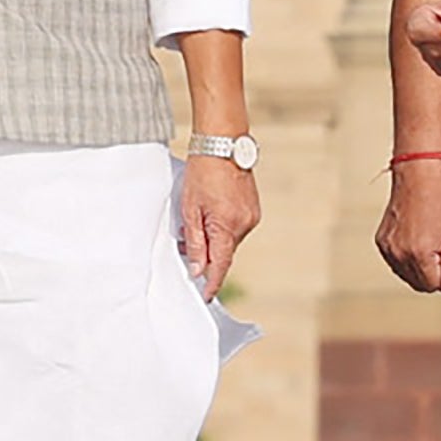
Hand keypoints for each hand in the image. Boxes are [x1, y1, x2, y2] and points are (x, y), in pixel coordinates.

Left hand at [180, 152, 260, 296]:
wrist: (223, 144)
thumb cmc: (203, 172)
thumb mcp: (190, 209)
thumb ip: (196, 242)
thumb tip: (197, 268)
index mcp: (227, 226)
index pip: (220, 265)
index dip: (211, 283)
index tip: (205, 296)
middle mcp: (244, 224)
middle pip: (224, 252)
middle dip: (206, 254)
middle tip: (186, 243)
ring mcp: (251, 216)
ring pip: (229, 240)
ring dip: (214, 238)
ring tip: (196, 220)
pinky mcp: (253, 209)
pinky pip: (236, 228)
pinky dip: (222, 228)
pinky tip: (210, 213)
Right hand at [374, 155, 440, 298]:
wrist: (420, 174)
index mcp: (419, 253)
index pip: (436, 286)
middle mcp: (399, 254)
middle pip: (422, 284)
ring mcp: (388, 248)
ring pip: (410, 275)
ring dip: (428, 269)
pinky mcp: (382, 241)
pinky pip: (399, 262)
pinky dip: (413, 260)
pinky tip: (427, 244)